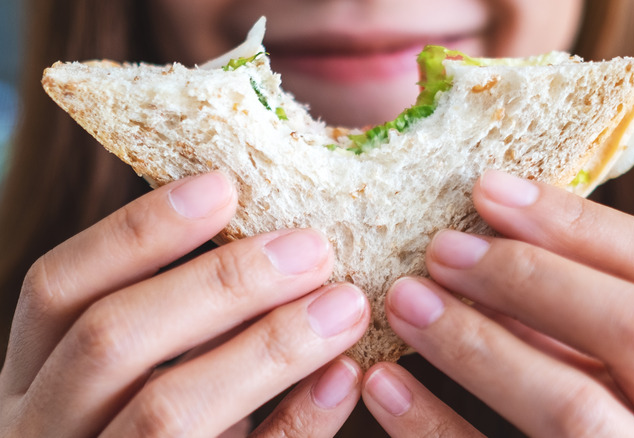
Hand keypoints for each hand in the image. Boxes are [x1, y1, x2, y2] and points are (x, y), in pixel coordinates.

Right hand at [0, 172, 369, 436]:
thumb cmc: (160, 423)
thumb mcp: (145, 370)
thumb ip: (180, 317)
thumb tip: (273, 242)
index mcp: (31, 378)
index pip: (58, 288)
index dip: (136, 231)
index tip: (223, 185)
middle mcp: (46, 429)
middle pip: (111, 340)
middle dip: (219, 284)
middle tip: (311, 248)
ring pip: (167, 412)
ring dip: (270, 348)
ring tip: (345, 305)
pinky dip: (298, 421)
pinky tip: (344, 375)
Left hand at [366, 170, 633, 436]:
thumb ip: (608, 340)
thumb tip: (515, 255)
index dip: (578, 224)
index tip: (488, 190)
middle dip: (530, 277)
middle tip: (438, 248)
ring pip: (574, 405)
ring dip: (477, 343)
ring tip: (403, 302)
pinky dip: (437, 428)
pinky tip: (385, 387)